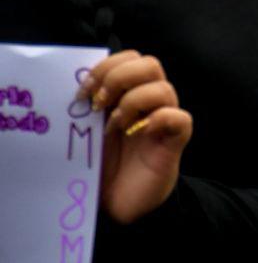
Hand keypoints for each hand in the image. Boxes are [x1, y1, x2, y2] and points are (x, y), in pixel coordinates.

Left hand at [78, 50, 192, 223]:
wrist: (116, 204)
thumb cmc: (102, 166)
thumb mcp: (89, 130)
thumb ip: (89, 106)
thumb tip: (73, 84)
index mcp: (128, 94)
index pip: (129, 57)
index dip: (106, 66)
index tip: (83, 92)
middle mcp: (150, 102)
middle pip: (150, 64)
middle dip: (120, 77)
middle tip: (99, 104)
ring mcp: (165, 120)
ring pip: (164, 88)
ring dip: (134, 102)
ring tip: (116, 126)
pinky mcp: (176, 141)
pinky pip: (180, 118)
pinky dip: (159, 120)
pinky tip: (140, 133)